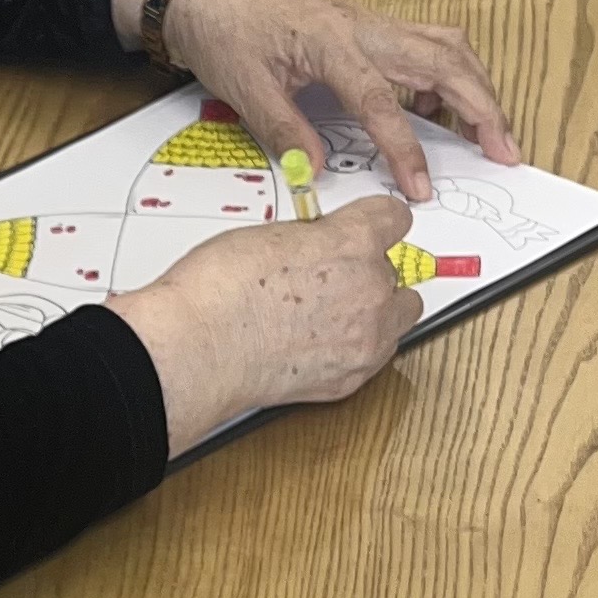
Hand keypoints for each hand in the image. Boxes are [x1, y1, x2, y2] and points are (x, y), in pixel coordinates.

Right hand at [110, 195, 420, 453]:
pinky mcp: (351, 378)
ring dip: (375, 311)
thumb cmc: (217, 291)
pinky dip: (356, 348)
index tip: (367, 228)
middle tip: (332, 278)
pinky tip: (320, 343)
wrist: (197, 350)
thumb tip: (315, 248)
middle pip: (398, 272)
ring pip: (399, 316)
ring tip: (333, 313)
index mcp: (353, 241)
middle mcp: (371, 288)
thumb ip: (309, 240)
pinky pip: (375, 357)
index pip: (393, 219)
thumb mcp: (268, 236)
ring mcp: (366, 338)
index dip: (375, 222)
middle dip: (369, 272)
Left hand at [160, 0, 517, 202]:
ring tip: (489, 133)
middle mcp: (364, 27)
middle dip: (482, 107)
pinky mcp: (371, 29)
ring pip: (446, 48)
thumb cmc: (226, 32)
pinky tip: (437, 110)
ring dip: (475, 88)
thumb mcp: (246, 89)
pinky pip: (427, 46)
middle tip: (506, 151)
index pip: (381, 101)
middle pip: (444, 61)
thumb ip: (284, 130)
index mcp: (332, 42)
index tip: (421, 186)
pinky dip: (448, 76)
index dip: (406, 148)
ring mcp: (372, 24)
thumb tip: (319, 169)